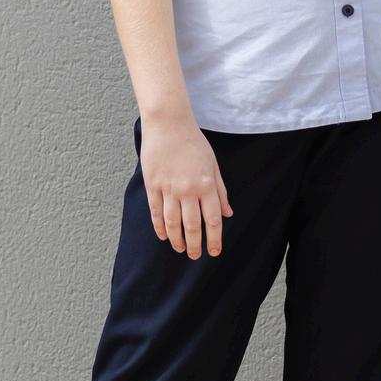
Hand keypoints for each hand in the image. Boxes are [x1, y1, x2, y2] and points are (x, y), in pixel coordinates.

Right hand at [139, 111, 232, 257]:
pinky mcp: (153, 185)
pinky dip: (159, 227)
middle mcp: (188, 189)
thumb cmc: (193, 142)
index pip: (212, 220)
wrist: (168, 124)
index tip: (214, 252)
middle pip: (192, 226)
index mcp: (206, 185)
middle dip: (195, 244)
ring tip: (181, 249)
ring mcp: (168, 188)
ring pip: (172, 222)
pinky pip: (156, 212)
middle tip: (196, 256)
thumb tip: (228, 214)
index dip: (214, 239)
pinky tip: (163, 236)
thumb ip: (220, 191)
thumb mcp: (213, 165)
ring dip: (176, 239)